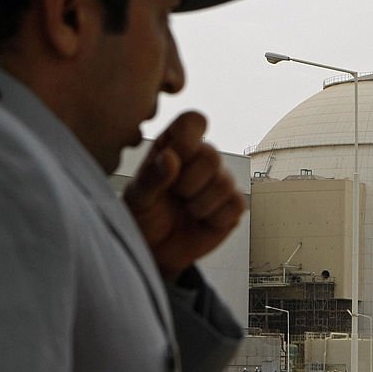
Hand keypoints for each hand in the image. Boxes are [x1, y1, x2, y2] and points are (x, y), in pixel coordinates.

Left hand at [123, 111, 245, 280]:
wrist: (156, 249)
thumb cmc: (143, 216)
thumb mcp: (137, 197)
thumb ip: (151, 177)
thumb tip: (170, 158)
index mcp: (174, 145)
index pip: (193, 122)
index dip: (188, 137)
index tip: (173, 157)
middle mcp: (199, 158)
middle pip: (212, 155)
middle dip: (188, 183)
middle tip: (174, 195)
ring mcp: (219, 180)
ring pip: (224, 182)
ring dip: (199, 204)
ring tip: (185, 210)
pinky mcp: (232, 204)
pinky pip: (235, 204)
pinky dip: (214, 217)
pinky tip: (201, 220)